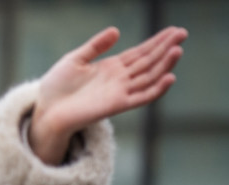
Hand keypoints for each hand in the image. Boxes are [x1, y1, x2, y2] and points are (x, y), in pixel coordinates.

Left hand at [30, 26, 187, 163]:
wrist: (45, 110)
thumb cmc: (56, 87)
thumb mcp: (75, 59)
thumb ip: (95, 46)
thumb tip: (116, 30)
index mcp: (111, 67)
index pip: (140, 52)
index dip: (157, 41)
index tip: (173, 30)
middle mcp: (119, 79)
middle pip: (148, 61)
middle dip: (166, 47)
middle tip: (183, 33)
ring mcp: (120, 92)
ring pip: (149, 77)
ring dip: (164, 64)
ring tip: (177, 49)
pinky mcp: (117, 105)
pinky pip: (142, 97)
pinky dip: (156, 89)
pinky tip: (169, 77)